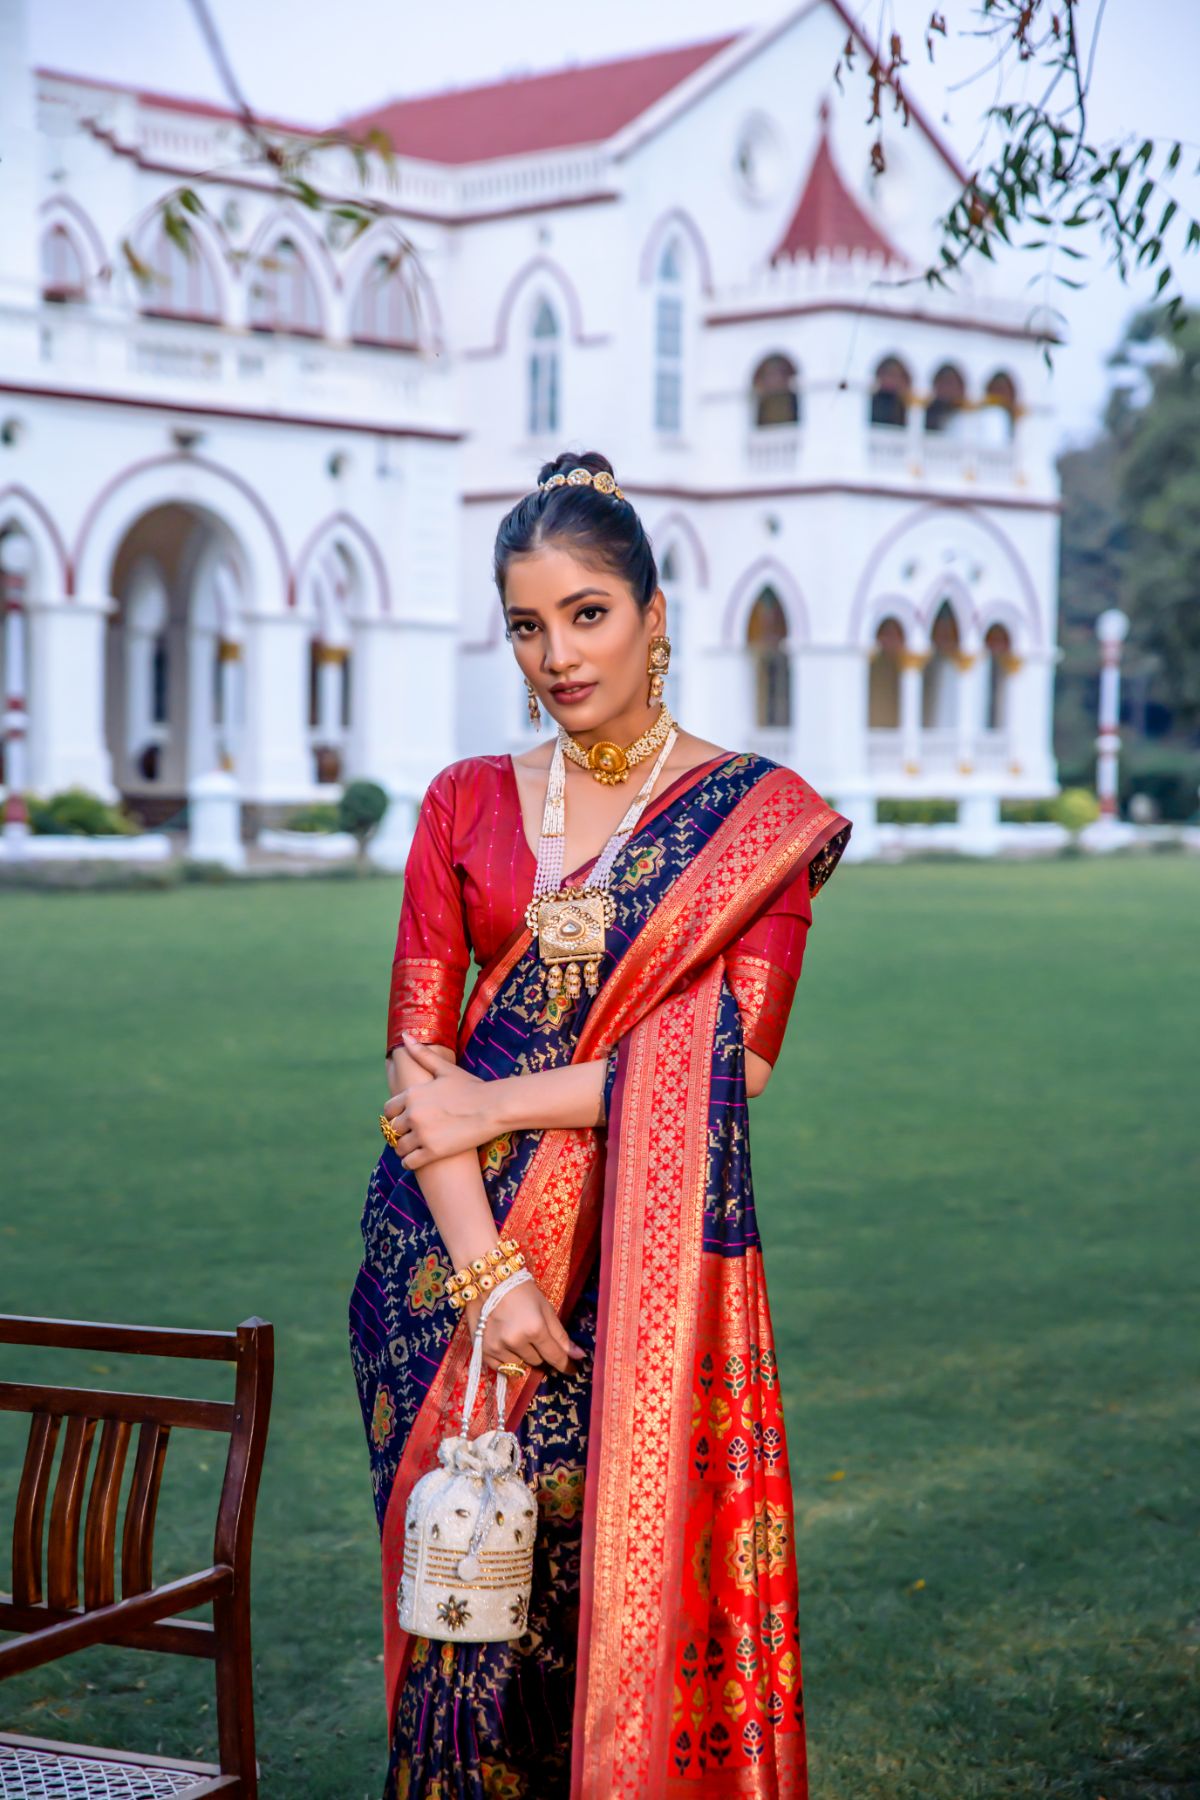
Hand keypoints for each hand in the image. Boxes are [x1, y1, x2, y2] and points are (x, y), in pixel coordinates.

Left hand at [383, 1034, 497, 1168]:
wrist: (493, 1107)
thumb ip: (421, 1054)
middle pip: (392, 1129)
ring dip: (403, 1148)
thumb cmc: (471, 1086)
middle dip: (398, 1132)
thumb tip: (405, 1035)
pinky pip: (409, 1162)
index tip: (401, 1119)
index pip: (388, 1109)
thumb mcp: (445, 1069)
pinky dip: (409, 1162)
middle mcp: (413, 1114)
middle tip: (407, 1135)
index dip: (394, 1115)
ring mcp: (422, 1134)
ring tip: (411, 1148)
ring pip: (399, 1147)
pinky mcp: (432, 1152)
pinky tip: (415, 1159)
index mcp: (413, 1094)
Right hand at [464, 1279, 585, 1376]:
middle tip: (532, 1333)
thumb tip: (579, 1356)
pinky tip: (504, 1342)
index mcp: (535, 1328)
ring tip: (515, 1334)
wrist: (488, 1283)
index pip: (555, 1356)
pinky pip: (502, 1368)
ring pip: (520, 1365)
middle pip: (537, 1361)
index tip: (572, 1369)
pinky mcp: (484, 1351)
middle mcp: (516, 1341)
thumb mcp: (546, 1309)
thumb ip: (561, 1336)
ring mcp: (498, 1347)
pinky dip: (506, 1359)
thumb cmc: (521, 1292)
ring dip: (522, 1355)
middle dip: (538, 1351)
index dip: (566, 1365)